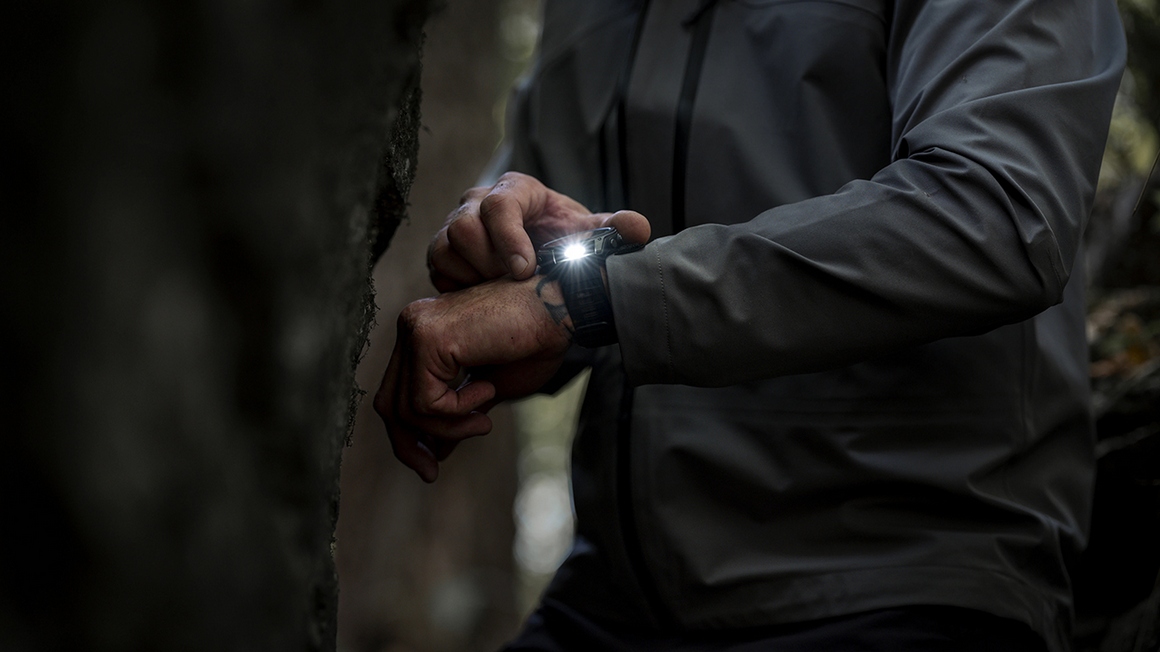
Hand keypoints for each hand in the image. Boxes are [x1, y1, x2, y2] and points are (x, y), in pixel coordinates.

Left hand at [373, 275, 573, 481]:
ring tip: (484, 421)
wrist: (559, 308)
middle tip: (433, 472)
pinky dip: (457, 410)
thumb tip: (434, 452)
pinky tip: (487, 390)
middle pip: (389, 403)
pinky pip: (426, 401)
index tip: (432, 465)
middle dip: (409, 444)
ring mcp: (416, 330)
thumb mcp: (489, 391)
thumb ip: (457, 414)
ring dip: (448, 428)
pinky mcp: (427, 338)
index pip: (397, 394)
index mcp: (424, 336)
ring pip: (407, 408)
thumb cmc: (533, 343)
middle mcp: (412, 328)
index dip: (408, 435)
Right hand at [428, 172, 650, 290]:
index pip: (498, 205)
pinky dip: (458, 287)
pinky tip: (484, 295)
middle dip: (488, 263)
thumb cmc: (564, 240)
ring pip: (444, 248)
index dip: (507, 239)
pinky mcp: (443, 252)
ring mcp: (455, 226)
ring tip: (501, 290)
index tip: (524, 271)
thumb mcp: (590, 234)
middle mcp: (477, 202)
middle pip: (463, 226)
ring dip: (473, 276)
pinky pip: (437, 269)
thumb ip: (613, 230)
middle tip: (514, 286)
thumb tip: (638, 229)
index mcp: (514, 190)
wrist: (544, 256)